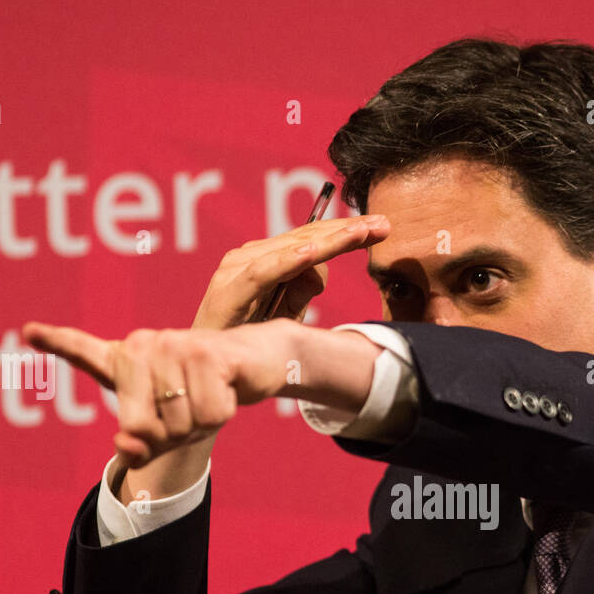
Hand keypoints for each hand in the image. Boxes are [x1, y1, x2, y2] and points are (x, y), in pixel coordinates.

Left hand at [21, 318, 308, 467]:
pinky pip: (210, 413)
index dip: (57, 340)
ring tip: (210, 396)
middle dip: (172, 435)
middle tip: (189, 409)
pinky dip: (224, 412)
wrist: (255, 362)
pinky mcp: (209, 354)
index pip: (84, 350)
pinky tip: (227, 388)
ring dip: (202, 424)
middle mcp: (143, 345)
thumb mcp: (166, 425)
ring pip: (179, 425)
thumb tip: (126, 449)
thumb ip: (139, 442)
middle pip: (140, 427)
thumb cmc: (203, 394)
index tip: (30, 332)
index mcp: (125, 358)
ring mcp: (175, 346)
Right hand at [193, 213, 390, 329]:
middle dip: (346, 231)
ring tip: (358, 233)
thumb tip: (321, 267)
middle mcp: (249, 258)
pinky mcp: (228, 291)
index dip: (347, 232)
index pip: (313, 239)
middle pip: (306, 238)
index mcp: (266, 260)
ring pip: (289, 249)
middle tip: (383, 225)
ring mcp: (236, 270)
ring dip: (327, 240)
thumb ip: (301, 291)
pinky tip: (312, 254)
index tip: (383, 227)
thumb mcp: (283, 316)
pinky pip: (263, 273)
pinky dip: (287, 261)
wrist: (209, 369)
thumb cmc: (246, 342)